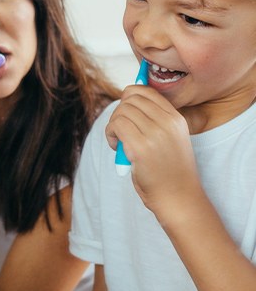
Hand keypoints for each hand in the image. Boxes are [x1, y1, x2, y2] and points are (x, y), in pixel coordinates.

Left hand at [105, 85, 200, 218]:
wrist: (179, 199)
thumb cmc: (169, 171)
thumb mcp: (171, 138)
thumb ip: (155, 120)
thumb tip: (127, 99)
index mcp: (176, 118)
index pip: (147, 91)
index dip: (129, 98)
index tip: (126, 114)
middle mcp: (168, 122)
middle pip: (131, 98)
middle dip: (119, 112)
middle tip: (121, 131)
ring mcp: (155, 134)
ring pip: (121, 111)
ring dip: (113, 125)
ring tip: (119, 142)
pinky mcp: (141, 148)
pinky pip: (115, 125)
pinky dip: (110, 134)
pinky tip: (116, 147)